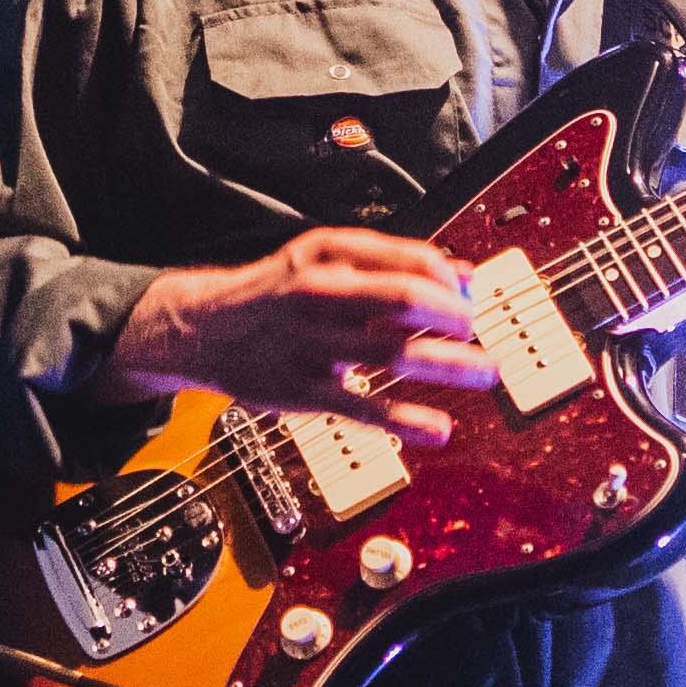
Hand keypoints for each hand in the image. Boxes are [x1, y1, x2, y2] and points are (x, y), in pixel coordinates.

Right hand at [88, 228, 496, 444]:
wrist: (203, 327)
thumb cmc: (275, 290)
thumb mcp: (323, 257)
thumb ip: (390, 260)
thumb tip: (461, 275)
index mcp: (329, 257)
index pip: (408, 261)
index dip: (450, 279)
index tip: (469, 293)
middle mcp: (320, 295)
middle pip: (405, 302)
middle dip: (454, 318)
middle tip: (475, 331)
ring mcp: (311, 345)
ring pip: (394, 354)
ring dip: (449, 364)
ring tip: (483, 371)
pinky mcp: (303, 391)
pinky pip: (363, 409)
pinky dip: (405, 422)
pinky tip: (437, 429)